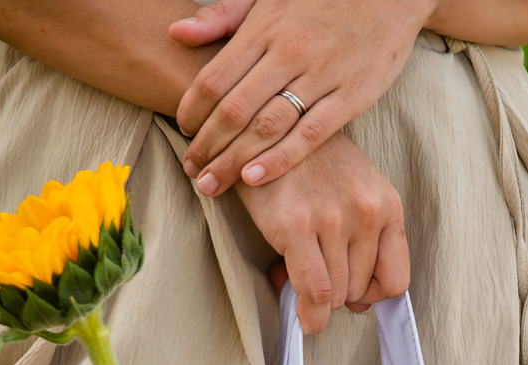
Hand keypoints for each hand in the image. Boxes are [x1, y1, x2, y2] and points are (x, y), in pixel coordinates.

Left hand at [170, 0, 432, 196]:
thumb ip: (224, 16)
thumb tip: (176, 33)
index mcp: (265, 27)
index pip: (215, 77)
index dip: (192, 110)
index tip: (183, 131)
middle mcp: (289, 52)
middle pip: (235, 110)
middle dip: (207, 145)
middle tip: (191, 170)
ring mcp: (321, 76)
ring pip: (266, 127)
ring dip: (233, 161)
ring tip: (212, 184)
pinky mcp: (351, 96)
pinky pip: (309, 135)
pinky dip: (279, 159)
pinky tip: (254, 179)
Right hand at [234, 130, 408, 332]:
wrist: (268, 128)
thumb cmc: (311, 166)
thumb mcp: (354, 194)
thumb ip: (365, 244)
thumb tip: (359, 306)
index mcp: (386, 204)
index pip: (396, 280)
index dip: (372, 295)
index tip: (352, 289)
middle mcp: (366, 211)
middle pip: (361, 291)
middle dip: (337, 293)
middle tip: (313, 273)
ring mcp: (333, 218)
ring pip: (337, 296)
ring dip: (316, 298)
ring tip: (297, 270)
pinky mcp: (297, 225)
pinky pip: (315, 291)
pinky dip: (310, 313)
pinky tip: (303, 314)